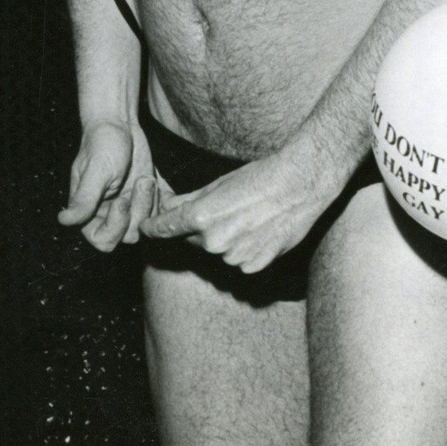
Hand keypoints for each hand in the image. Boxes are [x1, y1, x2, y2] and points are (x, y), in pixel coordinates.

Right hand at [58, 120, 157, 251]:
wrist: (119, 124)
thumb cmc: (102, 143)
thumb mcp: (95, 170)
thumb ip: (84, 198)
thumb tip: (63, 221)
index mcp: (90, 212)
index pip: (103, 241)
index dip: (115, 227)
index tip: (121, 201)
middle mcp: (109, 214)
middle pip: (129, 234)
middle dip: (138, 210)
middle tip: (141, 183)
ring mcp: (129, 207)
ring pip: (146, 224)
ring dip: (150, 202)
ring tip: (146, 178)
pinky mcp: (145, 198)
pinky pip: (159, 212)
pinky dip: (161, 200)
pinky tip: (153, 180)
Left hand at [139, 150, 327, 273]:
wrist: (299, 186)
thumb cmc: (259, 177)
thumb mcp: (218, 183)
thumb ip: (188, 200)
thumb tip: (166, 206)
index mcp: (201, 217)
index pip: (164, 229)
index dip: (152, 227)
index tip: (146, 227)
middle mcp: (214, 242)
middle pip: (191, 240)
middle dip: (196, 229)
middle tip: (220, 210)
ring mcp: (234, 258)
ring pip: (216, 252)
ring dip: (222, 240)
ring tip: (245, 218)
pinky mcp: (253, 268)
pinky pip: (237, 262)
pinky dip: (242, 250)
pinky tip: (257, 231)